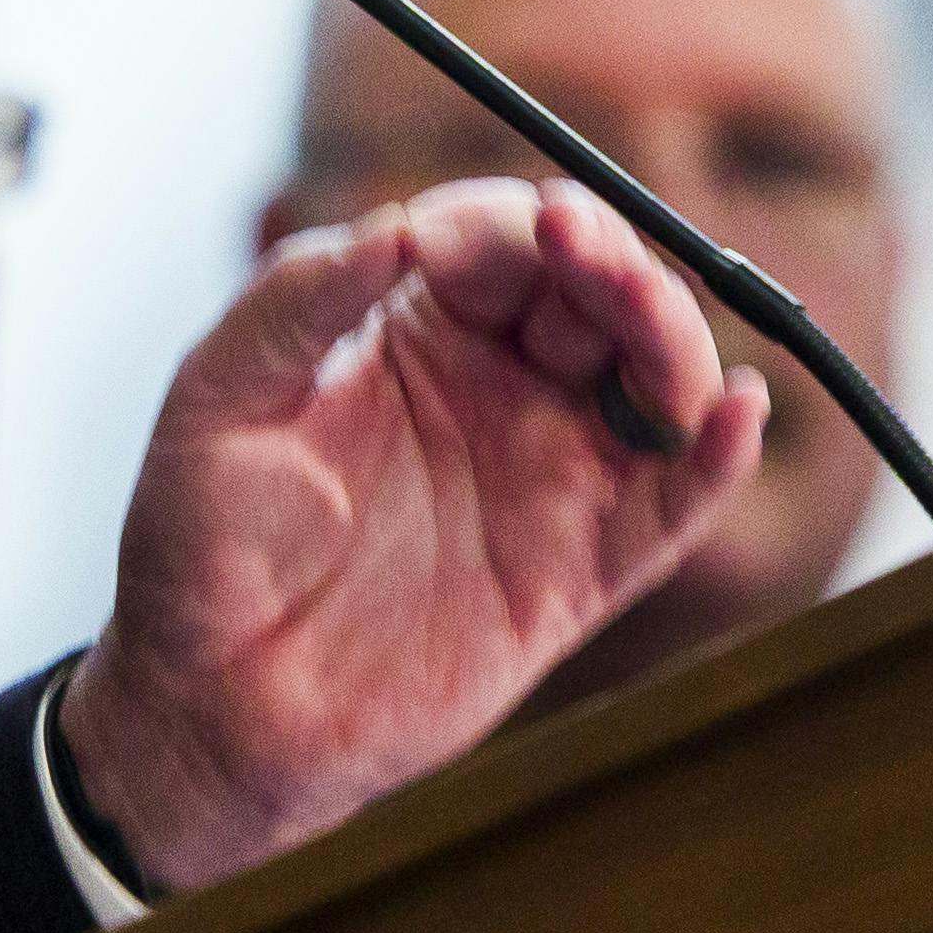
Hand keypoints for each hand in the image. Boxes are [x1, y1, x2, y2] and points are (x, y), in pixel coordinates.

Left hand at [61, 182, 768, 892]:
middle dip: (609, 258)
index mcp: (412, 331)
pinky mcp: (579, 572)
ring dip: (670, 335)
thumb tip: (398, 224)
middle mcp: (496, 388)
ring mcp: (545, 476)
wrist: (212, 708)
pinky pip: (672, 504)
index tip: (479, 241)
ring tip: (652, 326)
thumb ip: (296, 299)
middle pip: (595, 293)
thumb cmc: (200, 549)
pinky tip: (733, 409)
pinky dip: (719, 455)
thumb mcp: (217, 398)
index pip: (498, 242)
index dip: (509, 223)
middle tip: (587, 254)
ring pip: (650, 379)